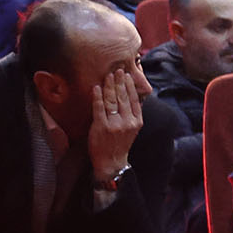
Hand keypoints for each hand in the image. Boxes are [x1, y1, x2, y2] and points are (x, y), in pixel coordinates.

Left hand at [87, 62, 147, 177]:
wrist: (111, 162)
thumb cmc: (119, 144)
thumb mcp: (132, 129)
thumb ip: (132, 114)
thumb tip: (132, 96)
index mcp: (137, 121)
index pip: (134, 99)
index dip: (130, 86)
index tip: (126, 75)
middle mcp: (128, 122)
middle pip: (123, 97)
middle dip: (120, 82)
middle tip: (117, 70)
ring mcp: (115, 124)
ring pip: (112, 101)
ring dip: (109, 86)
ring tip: (107, 76)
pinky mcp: (102, 127)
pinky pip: (99, 108)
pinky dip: (97, 97)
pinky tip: (96, 88)